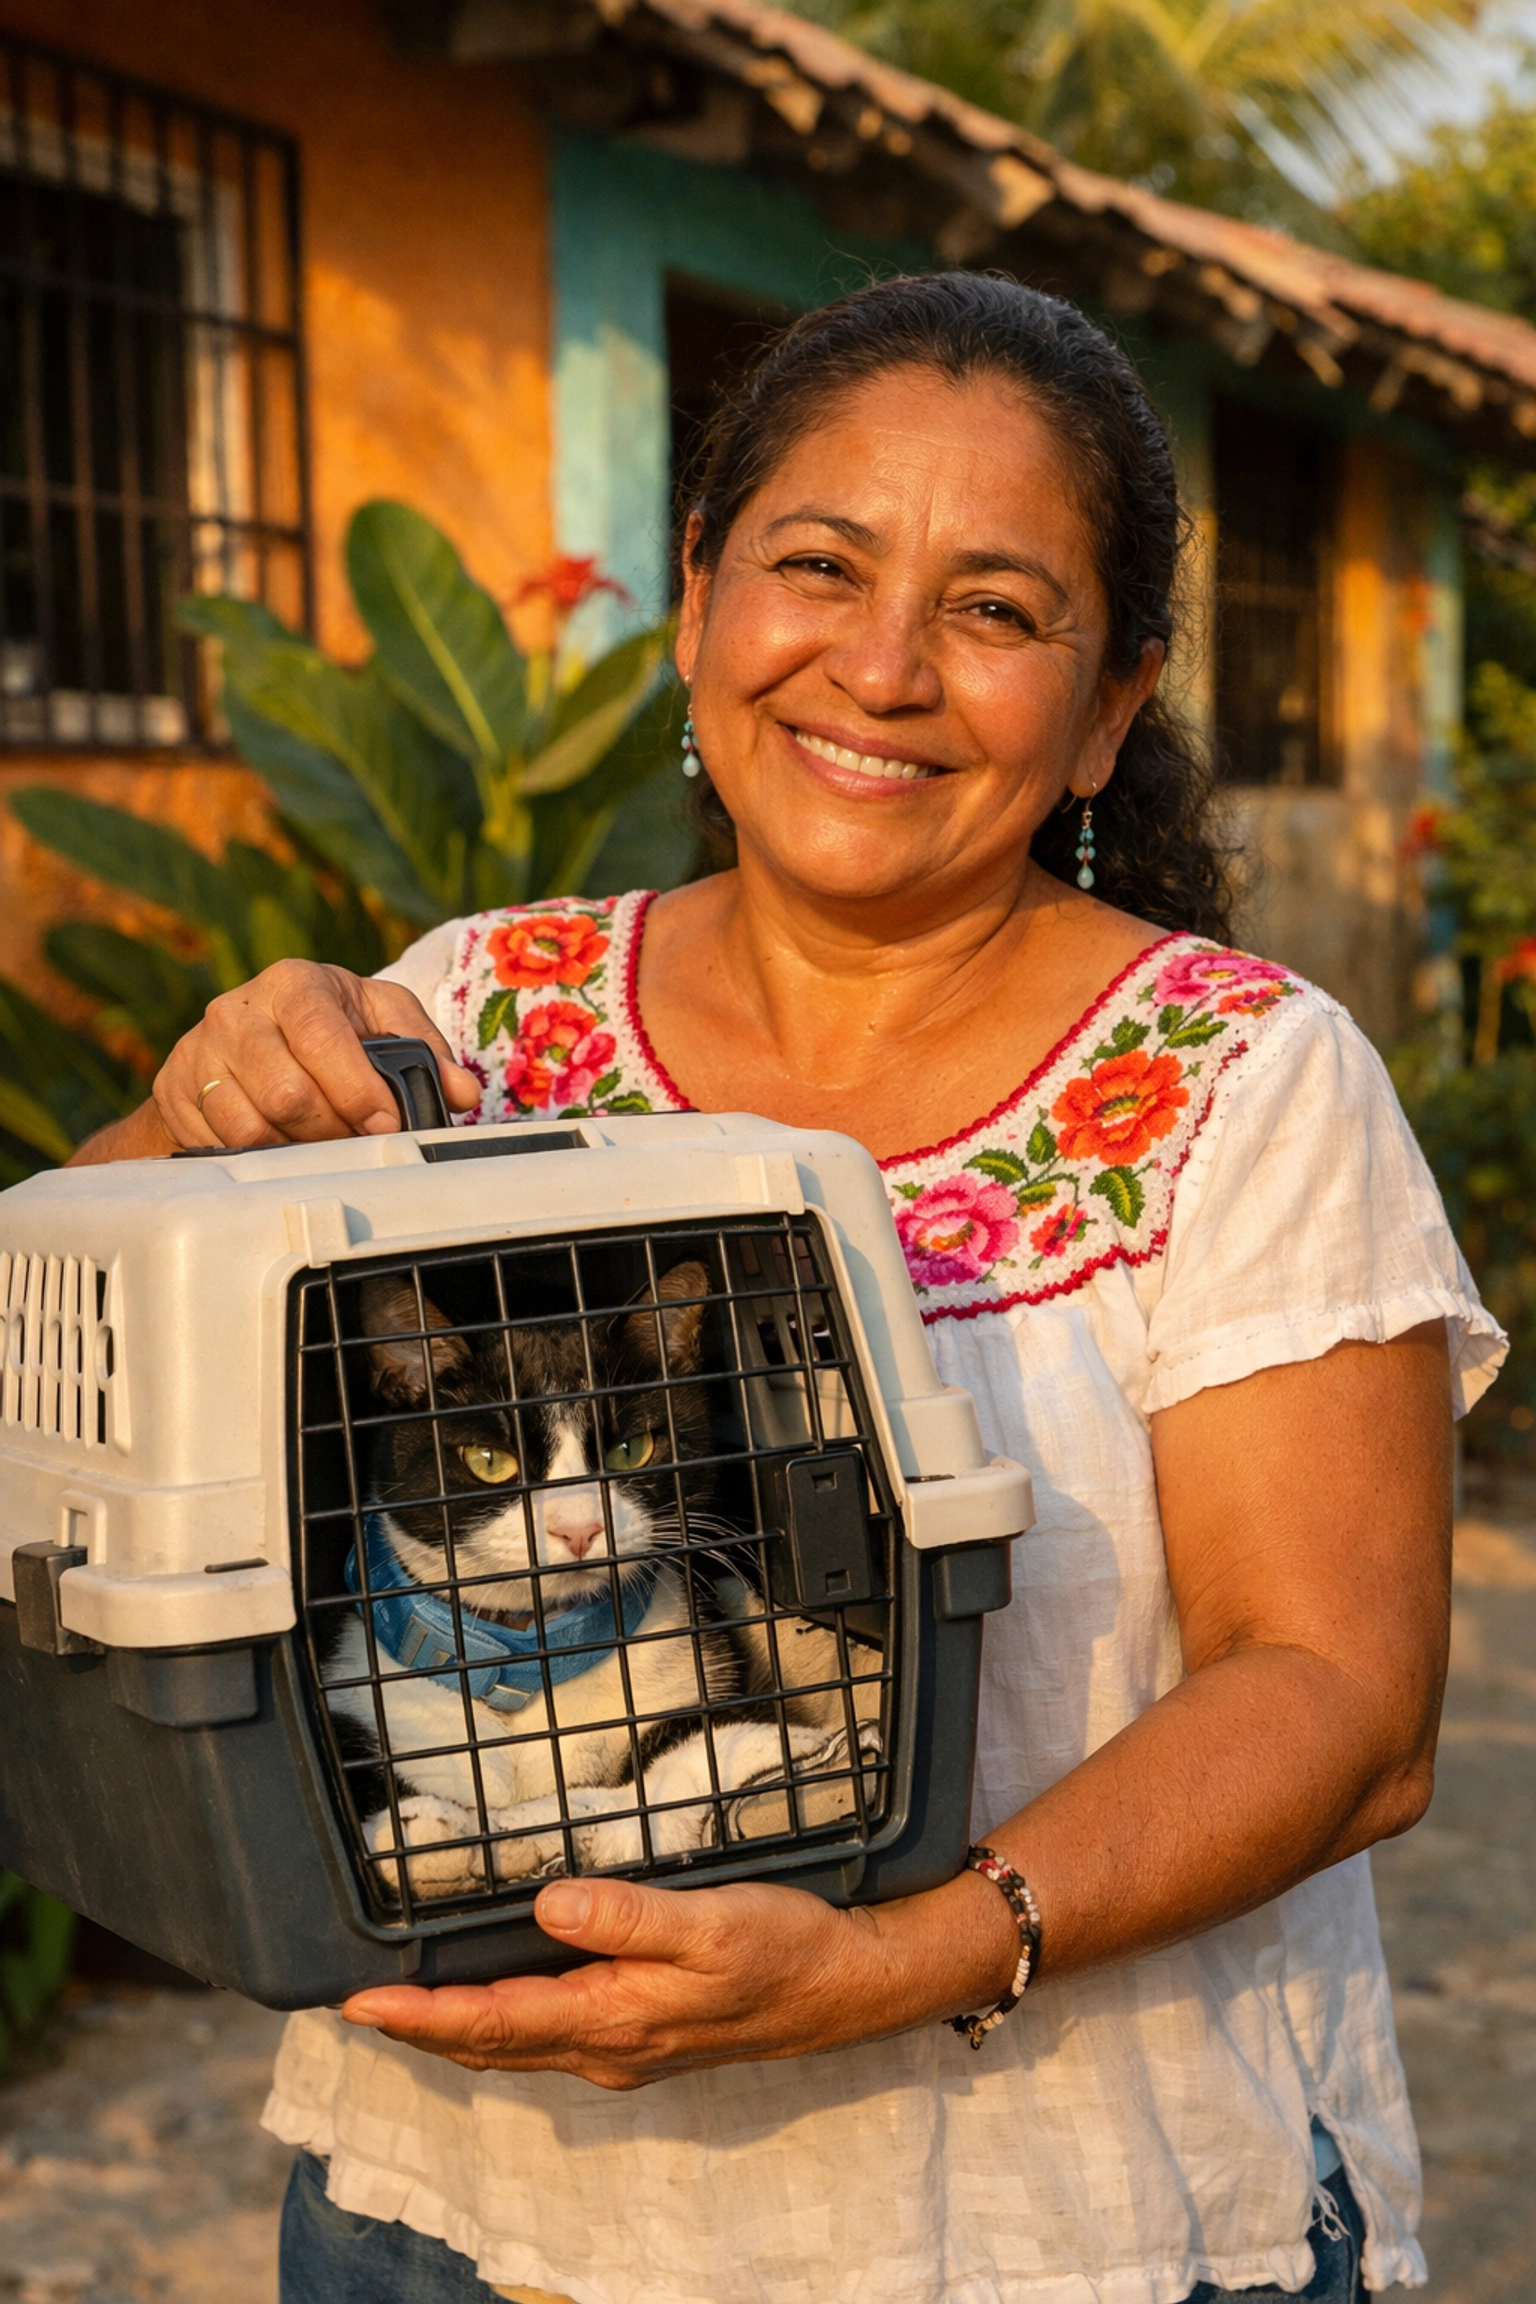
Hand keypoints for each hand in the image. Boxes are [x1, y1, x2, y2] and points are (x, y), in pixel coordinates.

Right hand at [71, 960, 480, 1160]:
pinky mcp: (176, 1090)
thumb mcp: (381, 1021)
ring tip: (322, 1143)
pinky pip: (222, 1146)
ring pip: (251, 1128)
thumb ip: (426, 1051)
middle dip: (333, 1130)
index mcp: (295, 982)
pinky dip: (261, 1159)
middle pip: (287, 1094)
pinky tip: (283, 1146)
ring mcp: (199, 1051)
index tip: (386, 1123)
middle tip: (356, 1140)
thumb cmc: (329, 1026)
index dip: (358, 1090)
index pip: (323, 1039)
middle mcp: (237, 1010)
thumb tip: (462, 1093)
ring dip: (298, 1149)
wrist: (243, 1038)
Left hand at [339, 1870, 1019, 2091]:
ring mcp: (626, 2046)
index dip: (419, 2014)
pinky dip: (503, 2023)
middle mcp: (607, 2046)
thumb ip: (628, 1917)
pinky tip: (497, 2003)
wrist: (850, 1986)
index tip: (357, 2002)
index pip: (491, 2022)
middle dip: (419, 2029)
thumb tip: (547, 1904)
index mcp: (612, 2020)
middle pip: (490, 2044)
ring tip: (402, 2008)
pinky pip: (550, 2035)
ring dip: (455, 2031)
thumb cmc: (786, 1949)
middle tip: (355, 2006)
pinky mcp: (645, 2031)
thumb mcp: (712, 1924)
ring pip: (517, 2046)